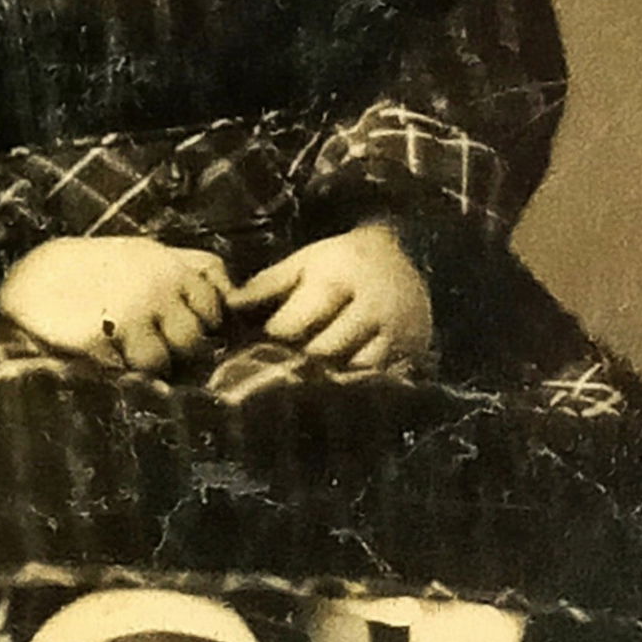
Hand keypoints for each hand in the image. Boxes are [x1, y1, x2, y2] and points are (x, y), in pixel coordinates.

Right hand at [0, 237, 231, 373]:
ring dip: (149, 368)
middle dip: (179, 351)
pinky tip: (105, 364)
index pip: (214, 305)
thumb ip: (188, 266)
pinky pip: (127, 373)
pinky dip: (120, 375)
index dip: (203, 322)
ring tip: (125, 359)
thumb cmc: (95, 267)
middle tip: (152, 349)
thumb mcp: (144, 252)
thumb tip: (233, 291)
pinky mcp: (99, 340)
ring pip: (163, 361)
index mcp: (168, 266)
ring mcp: (128, 314)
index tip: (178, 328)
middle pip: (194, 339)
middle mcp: (155, 288)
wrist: (33, 276)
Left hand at [227, 220, 432, 371]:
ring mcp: (397, 332)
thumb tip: (229, 306)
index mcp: (339, 277)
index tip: (262, 343)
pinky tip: (341, 385)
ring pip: (355, 371)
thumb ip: (268, 284)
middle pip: (325, 351)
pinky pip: (381, 380)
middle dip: (300, 361)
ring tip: (311, 379)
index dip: (275, 337)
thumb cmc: (344, 262)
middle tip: (283, 368)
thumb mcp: (306, 261)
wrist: (408, 255)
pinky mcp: (412, 353)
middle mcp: (372, 305)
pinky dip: (359, 386)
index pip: (296, 322)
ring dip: (330, 379)